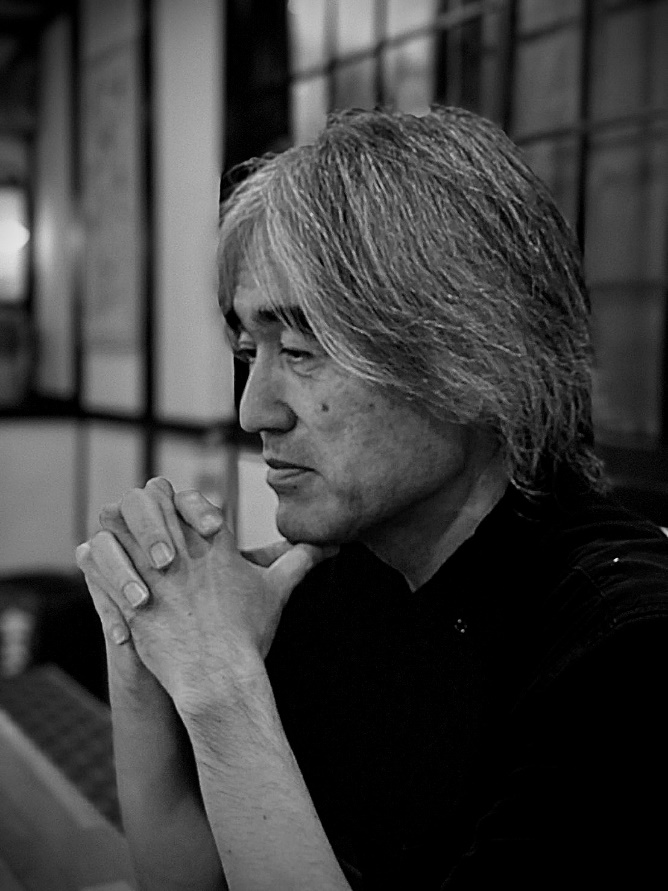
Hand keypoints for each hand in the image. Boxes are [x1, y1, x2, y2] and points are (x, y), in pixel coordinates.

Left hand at [76, 478, 335, 714]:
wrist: (219, 677)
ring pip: (113, 530)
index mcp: (207, 542)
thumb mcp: (276, 590)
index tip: (169, 509)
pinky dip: (94, 563)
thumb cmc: (249, 633)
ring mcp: (148, 576)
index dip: (171, 499)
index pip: (177, 496)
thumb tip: (330, 547)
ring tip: (111, 536)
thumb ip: (297, 562)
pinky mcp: (127, 603)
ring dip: (113, 530)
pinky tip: (92, 561)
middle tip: (136, 517)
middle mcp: (175, 551)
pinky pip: (97, 570)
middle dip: (139, 509)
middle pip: (142, 503)